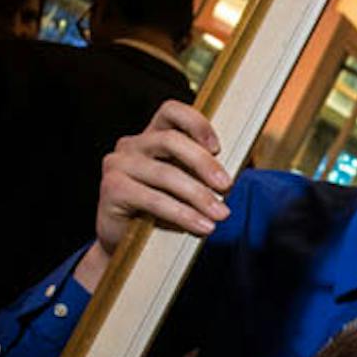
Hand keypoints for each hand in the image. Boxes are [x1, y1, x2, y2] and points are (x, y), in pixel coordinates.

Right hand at [83, 102, 230, 288]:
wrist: (126, 244)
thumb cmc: (161, 213)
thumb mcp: (187, 189)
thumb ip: (206, 174)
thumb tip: (244, 167)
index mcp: (152, 138)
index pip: (171, 111)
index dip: (196, 123)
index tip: (218, 147)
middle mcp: (131, 145)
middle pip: (171, 140)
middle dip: (204, 163)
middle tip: (227, 186)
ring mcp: (118, 165)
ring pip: (165, 173)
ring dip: (198, 195)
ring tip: (220, 215)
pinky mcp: (112, 189)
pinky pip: (152, 199)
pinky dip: (181, 214)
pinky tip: (201, 226)